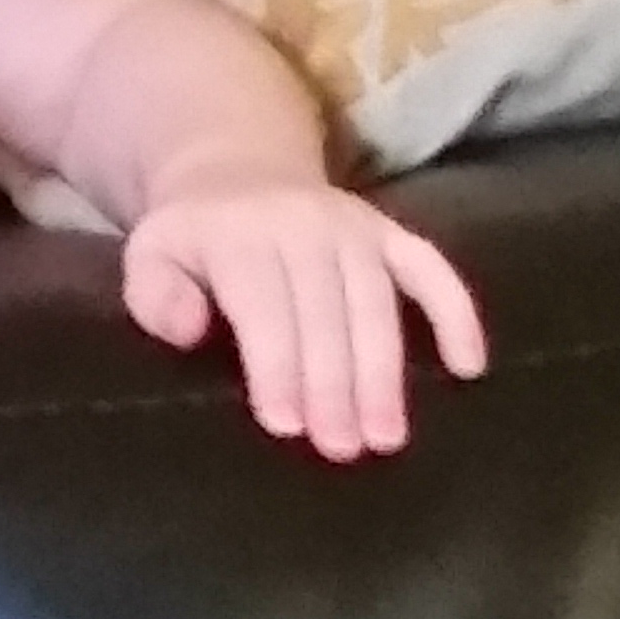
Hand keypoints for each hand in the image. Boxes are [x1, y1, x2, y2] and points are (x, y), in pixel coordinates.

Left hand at [122, 172, 486, 455]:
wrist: (236, 170)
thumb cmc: (191, 240)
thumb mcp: (150, 256)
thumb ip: (155, 294)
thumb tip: (188, 330)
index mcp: (239, 235)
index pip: (264, 306)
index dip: (276, 365)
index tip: (286, 425)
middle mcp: (304, 226)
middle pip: (326, 312)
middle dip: (334, 384)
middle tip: (341, 448)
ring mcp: (354, 228)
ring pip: (376, 303)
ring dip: (384, 372)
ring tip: (386, 436)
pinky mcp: (390, 234)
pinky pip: (431, 269)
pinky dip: (455, 313)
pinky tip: (469, 368)